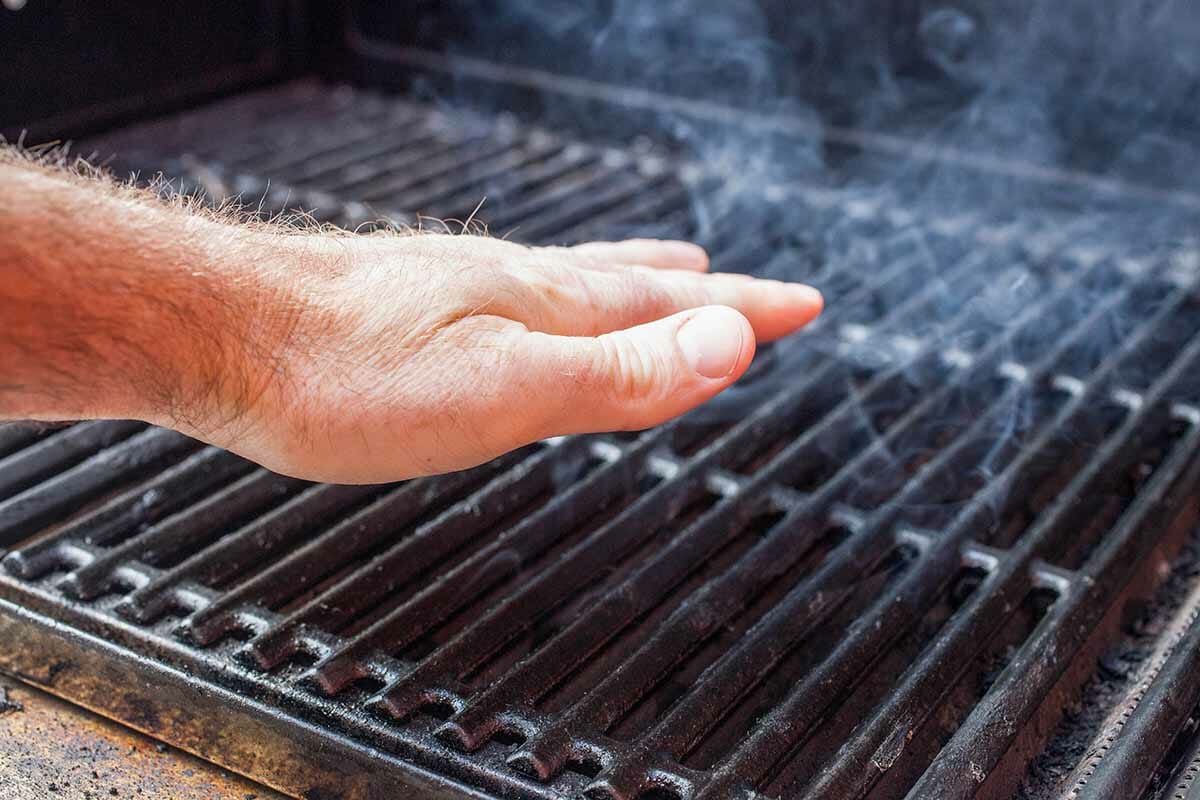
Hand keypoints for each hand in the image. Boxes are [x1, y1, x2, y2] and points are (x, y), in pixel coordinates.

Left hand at [211, 233, 822, 482]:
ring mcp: (462, 287)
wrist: (217, 331)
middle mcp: (511, 283)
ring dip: (637, 283)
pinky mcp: (415, 304)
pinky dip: (563, 295)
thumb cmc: (345, 371)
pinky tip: (533, 299)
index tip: (805, 305)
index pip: (675, 304)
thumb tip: (731, 343)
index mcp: (546, 303)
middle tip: (746, 291)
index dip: (746, 310)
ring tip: (668, 271)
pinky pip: (521, 293)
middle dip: (704, 294)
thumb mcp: (503, 388)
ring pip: (575, 280)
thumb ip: (617, 372)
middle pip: (633, 283)